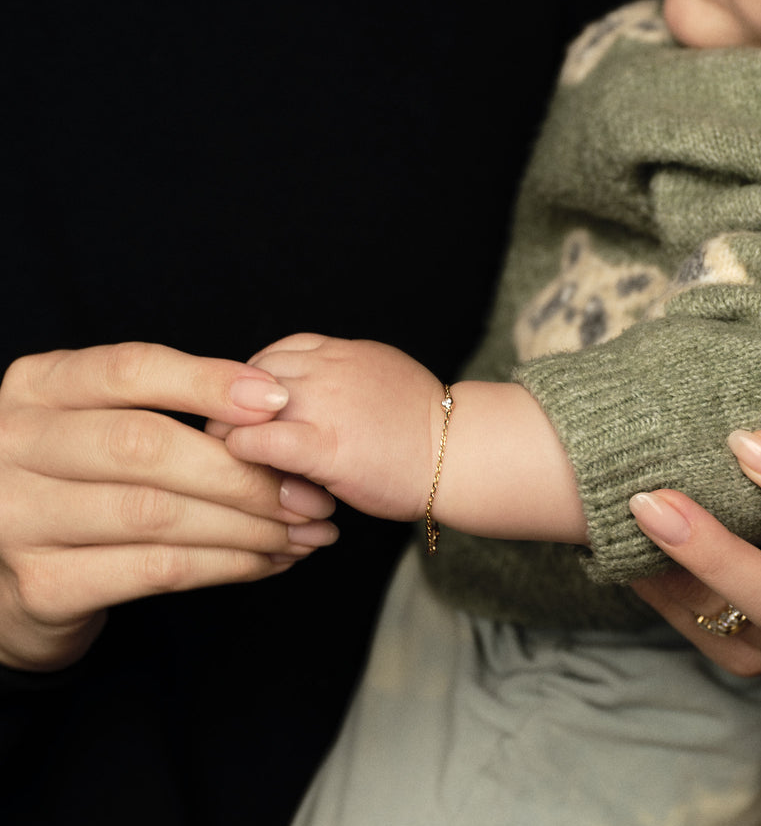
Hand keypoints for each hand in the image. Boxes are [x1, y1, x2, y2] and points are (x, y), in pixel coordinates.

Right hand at [0, 342, 337, 671]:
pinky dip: (224, 565)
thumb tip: (270, 407)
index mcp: (34, 387)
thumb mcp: (94, 426)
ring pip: (156, 513)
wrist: (6, 577)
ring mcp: (20, 517)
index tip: (277, 401)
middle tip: (305, 493)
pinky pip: (155, 570)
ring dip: (246, 525)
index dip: (208, 382)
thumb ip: (159, 409)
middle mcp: (14, 445)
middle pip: (144, 445)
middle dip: (240, 471)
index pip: (128, 370)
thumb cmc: (74, 487)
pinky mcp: (44, 585)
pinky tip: (264, 561)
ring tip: (300, 532)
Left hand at [219, 334, 444, 521]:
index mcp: (338, 351)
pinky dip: (243, 457)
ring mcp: (322, 404)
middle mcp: (324, 368)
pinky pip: (257, 443)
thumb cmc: (425, 427)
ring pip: (240, 408)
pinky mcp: (323, 446)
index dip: (252, 391)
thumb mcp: (379, 375)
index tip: (259, 421)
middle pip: (245, 379)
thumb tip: (308, 387)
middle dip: (234, 413)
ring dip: (233, 437)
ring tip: (245, 465)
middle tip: (239, 447)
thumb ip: (339, 375)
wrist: (463, 453)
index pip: (269, 357)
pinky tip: (257, 473)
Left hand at [628, 431, 760, 675]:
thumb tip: (726, 408)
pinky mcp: (748, 661)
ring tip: (622, 518)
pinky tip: (624, 545)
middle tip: (652, 502)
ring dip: (666, 569)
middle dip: (714, 554)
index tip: (746, 440)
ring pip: (727, 621)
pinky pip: (693, 626)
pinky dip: (654, 583)